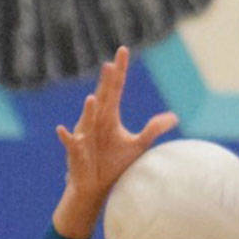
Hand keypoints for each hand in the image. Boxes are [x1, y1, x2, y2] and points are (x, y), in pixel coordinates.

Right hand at [53, 48, 176, 238]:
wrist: (96, 187)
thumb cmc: (113, 163)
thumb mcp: (137, 145)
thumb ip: (153, 129)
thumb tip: (175, 117)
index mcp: (109, 116)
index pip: (116, 88)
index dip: (120, 71)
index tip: (123, 51)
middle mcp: (95, 121)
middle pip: (103, 99)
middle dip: (106, 84)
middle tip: (110, 66)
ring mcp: (84, 135)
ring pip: (87, 120)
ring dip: (89, 111)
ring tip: (93, 99)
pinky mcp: (77, 152)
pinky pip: (70, 143)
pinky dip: (67, 137)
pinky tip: (62, 130)